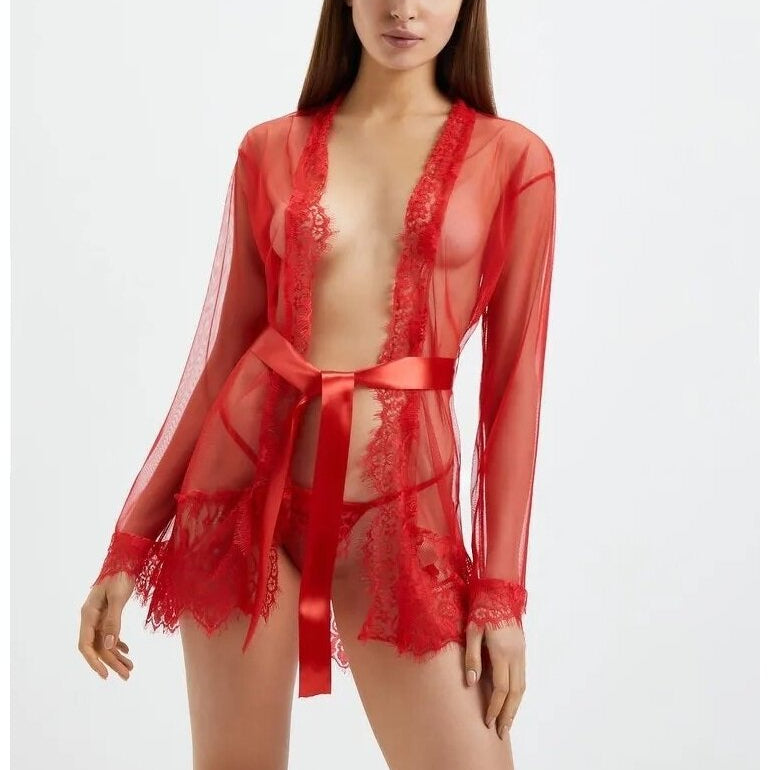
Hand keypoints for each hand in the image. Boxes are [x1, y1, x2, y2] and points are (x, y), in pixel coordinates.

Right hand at [78, 573, 135, 679]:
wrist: (125, 559)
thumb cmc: (120, 575)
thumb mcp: (117, 597)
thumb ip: (113, 620)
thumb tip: (111, 644)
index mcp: (88, 614)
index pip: (86, 645)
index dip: (94, 662)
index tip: (105, 675)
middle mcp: (91, 617)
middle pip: (99, 646)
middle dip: (112, 662)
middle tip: (127, 675)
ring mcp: (99, 615)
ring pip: (106, 641)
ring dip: (117, 655)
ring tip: (131, 668)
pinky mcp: (108, 612)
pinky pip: (110, 633)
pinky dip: (118, 643)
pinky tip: (127, 650)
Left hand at [464, 620, 525, 739]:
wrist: (498, 590)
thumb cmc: (481, 609)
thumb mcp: (471, 631)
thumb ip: (472, 656)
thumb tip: (471, 681)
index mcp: (502, 651)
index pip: (501, 688)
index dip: (495, 707)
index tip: (487, 721)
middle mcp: (515, 654)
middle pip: (516, 692)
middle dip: (508, 714)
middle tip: (501, 731)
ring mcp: (521, 652)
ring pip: (522, 686)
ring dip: (516, 706)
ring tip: (507, 721)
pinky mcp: (522, 648)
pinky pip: (523, 676)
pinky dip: (518, 692)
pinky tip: (511, 700)